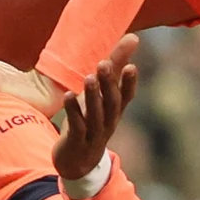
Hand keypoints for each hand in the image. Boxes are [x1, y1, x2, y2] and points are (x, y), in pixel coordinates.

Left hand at [52, 36, 140, 179]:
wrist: (78, 162)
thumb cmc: (92, 121)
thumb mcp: (103, 95)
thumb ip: (116, 67)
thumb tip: (132, 38)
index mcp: (114, 111)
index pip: (126, 96)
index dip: (129, 83)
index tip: (132, 66)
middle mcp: (108, 122)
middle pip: (111, 103)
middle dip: (109, 84)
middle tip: (104, 63)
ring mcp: (93, 134)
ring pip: (95, 115)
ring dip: (92, 96)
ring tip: (89, 77)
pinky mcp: (77, 142)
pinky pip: (77, 126)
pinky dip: (73, 111)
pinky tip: (67, 96)